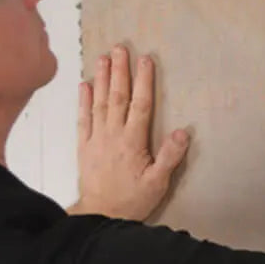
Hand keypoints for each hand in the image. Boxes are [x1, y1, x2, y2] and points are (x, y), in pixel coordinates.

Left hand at [70, 45, 189, 221]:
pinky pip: (83, 118)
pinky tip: (85, 84)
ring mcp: (96, 139)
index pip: (140, 105)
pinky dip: (83, 100)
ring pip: (99, 102)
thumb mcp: (158, 182)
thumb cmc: (133, 200)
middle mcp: (112, 135)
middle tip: (120, 48)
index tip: (145, 60)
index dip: (143, 81)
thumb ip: (169, 157)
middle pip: (118, 97)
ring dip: (103, 78)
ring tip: (104, 57)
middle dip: (120, 71)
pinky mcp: (84, 146)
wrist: (101, 215)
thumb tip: (182, 132)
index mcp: (133, 142)